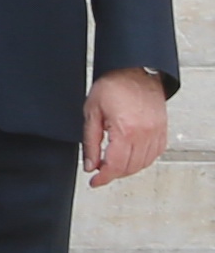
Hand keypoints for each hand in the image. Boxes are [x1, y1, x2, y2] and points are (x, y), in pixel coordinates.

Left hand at [88, 66, 169, 188]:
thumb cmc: (113, 86)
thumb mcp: (92, 113)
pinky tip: (130, 157)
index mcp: (126, 130)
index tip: (94, 182)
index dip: (104, 178)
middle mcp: (145, 134)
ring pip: (143, 163)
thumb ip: (91, 142)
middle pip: (130, 167)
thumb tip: (90, 165)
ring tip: (112, 164)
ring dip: (127, 169)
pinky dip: (142, 160)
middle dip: (113, 173)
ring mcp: (157, 133)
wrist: (135, 71)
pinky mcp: (162, 130)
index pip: (115, 165)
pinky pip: (155, 154)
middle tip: (99, 171)